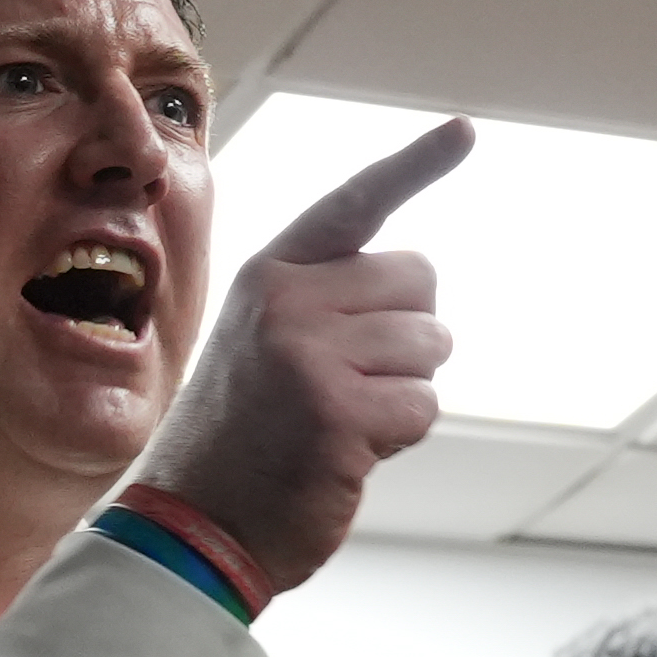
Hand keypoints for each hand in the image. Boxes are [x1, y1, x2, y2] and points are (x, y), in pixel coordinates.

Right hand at [123, 119, 464, 600]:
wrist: (192, 527)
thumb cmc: (241, 440)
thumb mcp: (265, 344)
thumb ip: (325, 303)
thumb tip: (417, 284)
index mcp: (270, 275)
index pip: (355, 203)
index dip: (415, 165)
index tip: (465, 130)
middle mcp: (287, 300)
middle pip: (420, 282)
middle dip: (407, 337)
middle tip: (346, 385)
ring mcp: (310, 354)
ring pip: (430, 347)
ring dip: (403, 392)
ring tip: (338, 422)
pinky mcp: (338, 413)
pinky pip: (423, 406)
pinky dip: (399, 437)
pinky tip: (343, 454)